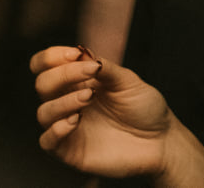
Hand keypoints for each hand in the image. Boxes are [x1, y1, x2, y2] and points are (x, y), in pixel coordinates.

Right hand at [32, 46, 173, 177]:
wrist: (161, 140)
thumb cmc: (144, 108)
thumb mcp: (128, 81)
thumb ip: (105, 68)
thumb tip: (82, 53)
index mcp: (78, 81)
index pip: (46, 65)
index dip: (51, 56)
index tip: (73, 54)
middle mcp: (68, 102)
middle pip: (42, 84)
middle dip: (63, 75)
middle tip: (91, 74)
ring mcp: (68, 127)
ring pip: (43, 112)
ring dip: (62, 101)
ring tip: (89, 98)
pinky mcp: (70, 151)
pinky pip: (47, 141)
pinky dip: (56, 130)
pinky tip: (76, 121)